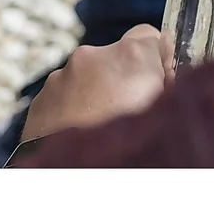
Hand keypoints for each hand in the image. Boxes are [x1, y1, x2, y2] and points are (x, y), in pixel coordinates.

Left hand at [23, 25, 167, 139]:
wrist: (68, 178)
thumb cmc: (128, 152)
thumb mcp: (167, 115)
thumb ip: (171, 89)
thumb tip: (171, 81)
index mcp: (129, 57)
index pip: (150, 36)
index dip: (159, 61)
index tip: (163, 85)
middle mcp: (91, 58)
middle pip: (117, 59)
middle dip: (128, 82)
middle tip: (136, 119)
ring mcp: (61, 77)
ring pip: (89, 79)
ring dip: (100, 99)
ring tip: (108, 136)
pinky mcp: (42, 99)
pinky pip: (66, 97)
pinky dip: (76, 112)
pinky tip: (85, 140)